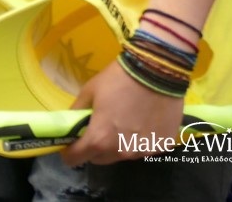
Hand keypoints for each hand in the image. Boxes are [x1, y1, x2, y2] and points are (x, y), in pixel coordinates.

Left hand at [58, 61, 184, 166]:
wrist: (157, 72)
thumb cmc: (118, 80)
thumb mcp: (89, 91)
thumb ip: (77, 111)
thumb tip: (71, 122)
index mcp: (99, 139)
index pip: (76, 159)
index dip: (69, 152)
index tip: (70, 142)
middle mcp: (122, 152)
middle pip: (99, 159)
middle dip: (93, 148)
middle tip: (97, 128)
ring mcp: (144, 151)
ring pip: (122, 155)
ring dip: (117, 145)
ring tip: (122, 122)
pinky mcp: (161, 146)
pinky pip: (143, 148)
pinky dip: (138, 141)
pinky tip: (142, 121)